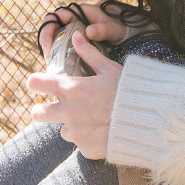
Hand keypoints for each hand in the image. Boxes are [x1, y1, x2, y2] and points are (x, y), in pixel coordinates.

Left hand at [27, 31, 121, 158]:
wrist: (150, 122)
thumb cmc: (131, 91)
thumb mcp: (110, 68)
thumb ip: (89, 53)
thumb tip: (76, 35)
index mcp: (72, 89)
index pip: (35, 83)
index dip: (36, 83)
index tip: (39, 84)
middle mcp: (68, 111)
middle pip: (37, 113)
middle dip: (43, 110)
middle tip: (55, 108)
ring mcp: (76, 132)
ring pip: (63, 130)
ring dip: (73, 126)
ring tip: (94, 120)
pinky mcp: (85, 148)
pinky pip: (81, 144)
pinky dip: (89, 139)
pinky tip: (104, 132)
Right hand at [37, 3, 128, 61]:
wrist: (127, 36)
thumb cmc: (120, 28)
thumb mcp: (113, 29)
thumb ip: (103, 29)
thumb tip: (89, 32)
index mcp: (79, 12)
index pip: (57, 15)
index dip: (49, 28)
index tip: (49, 44)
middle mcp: (73, 20)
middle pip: (52, 28)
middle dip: (47, 41)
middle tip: (48, 57)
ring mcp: (73, 31)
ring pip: (55, 38)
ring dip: (51, 50)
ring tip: (52, 64)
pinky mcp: (75, 42)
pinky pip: (62, 47)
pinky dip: (59, 55)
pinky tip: (60, 66)